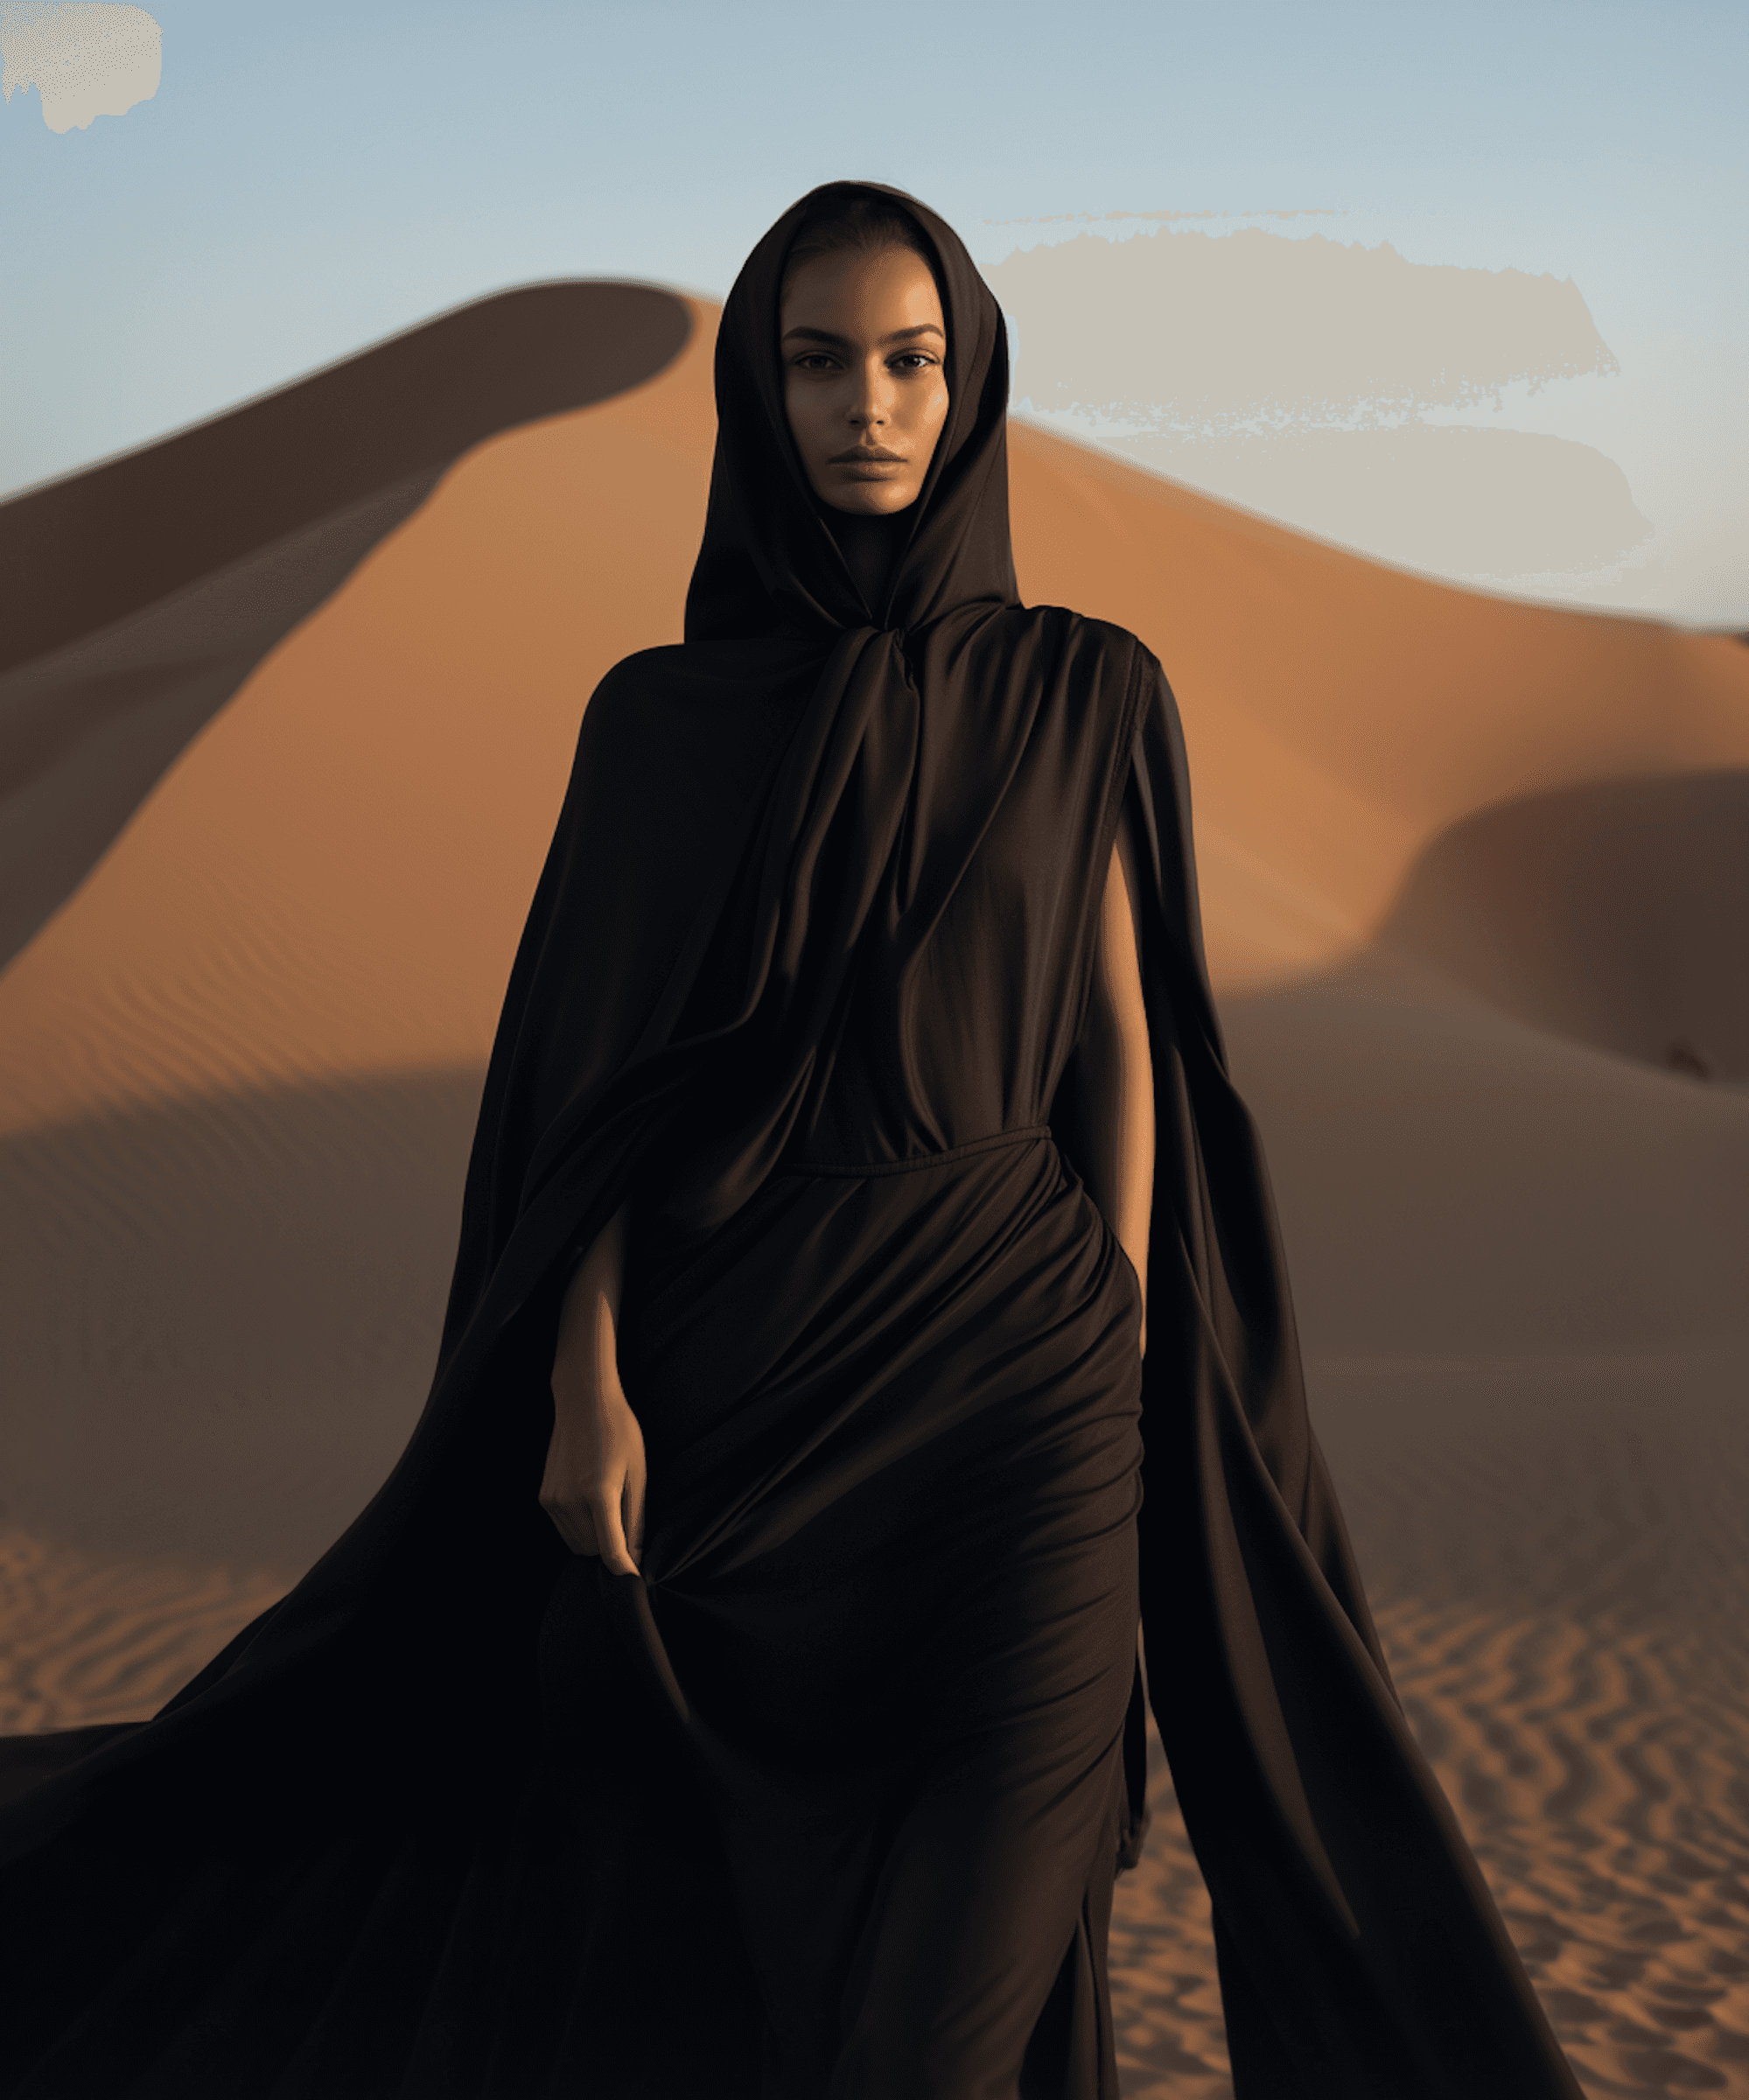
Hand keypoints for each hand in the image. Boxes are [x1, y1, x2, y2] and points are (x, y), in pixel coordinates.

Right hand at [539, 1374, 645, 1574]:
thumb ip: (635, 1518)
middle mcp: (570, 1500)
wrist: (583, 1401)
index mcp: (599, 1493)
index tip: (636, 1579)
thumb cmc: (618, 1431)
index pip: (611, 1551)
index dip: (625, 1570)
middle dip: (612, 1548)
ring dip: (595, 1539)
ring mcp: (552, 1500)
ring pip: (577, 1544)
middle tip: (627, 1523)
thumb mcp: (638, 1472)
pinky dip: (581, 1528)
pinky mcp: (544, 1498)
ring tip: (609, 1506)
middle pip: (594, 1551)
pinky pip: (565, 1530)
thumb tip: (634, 1557)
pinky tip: (591, 1501)